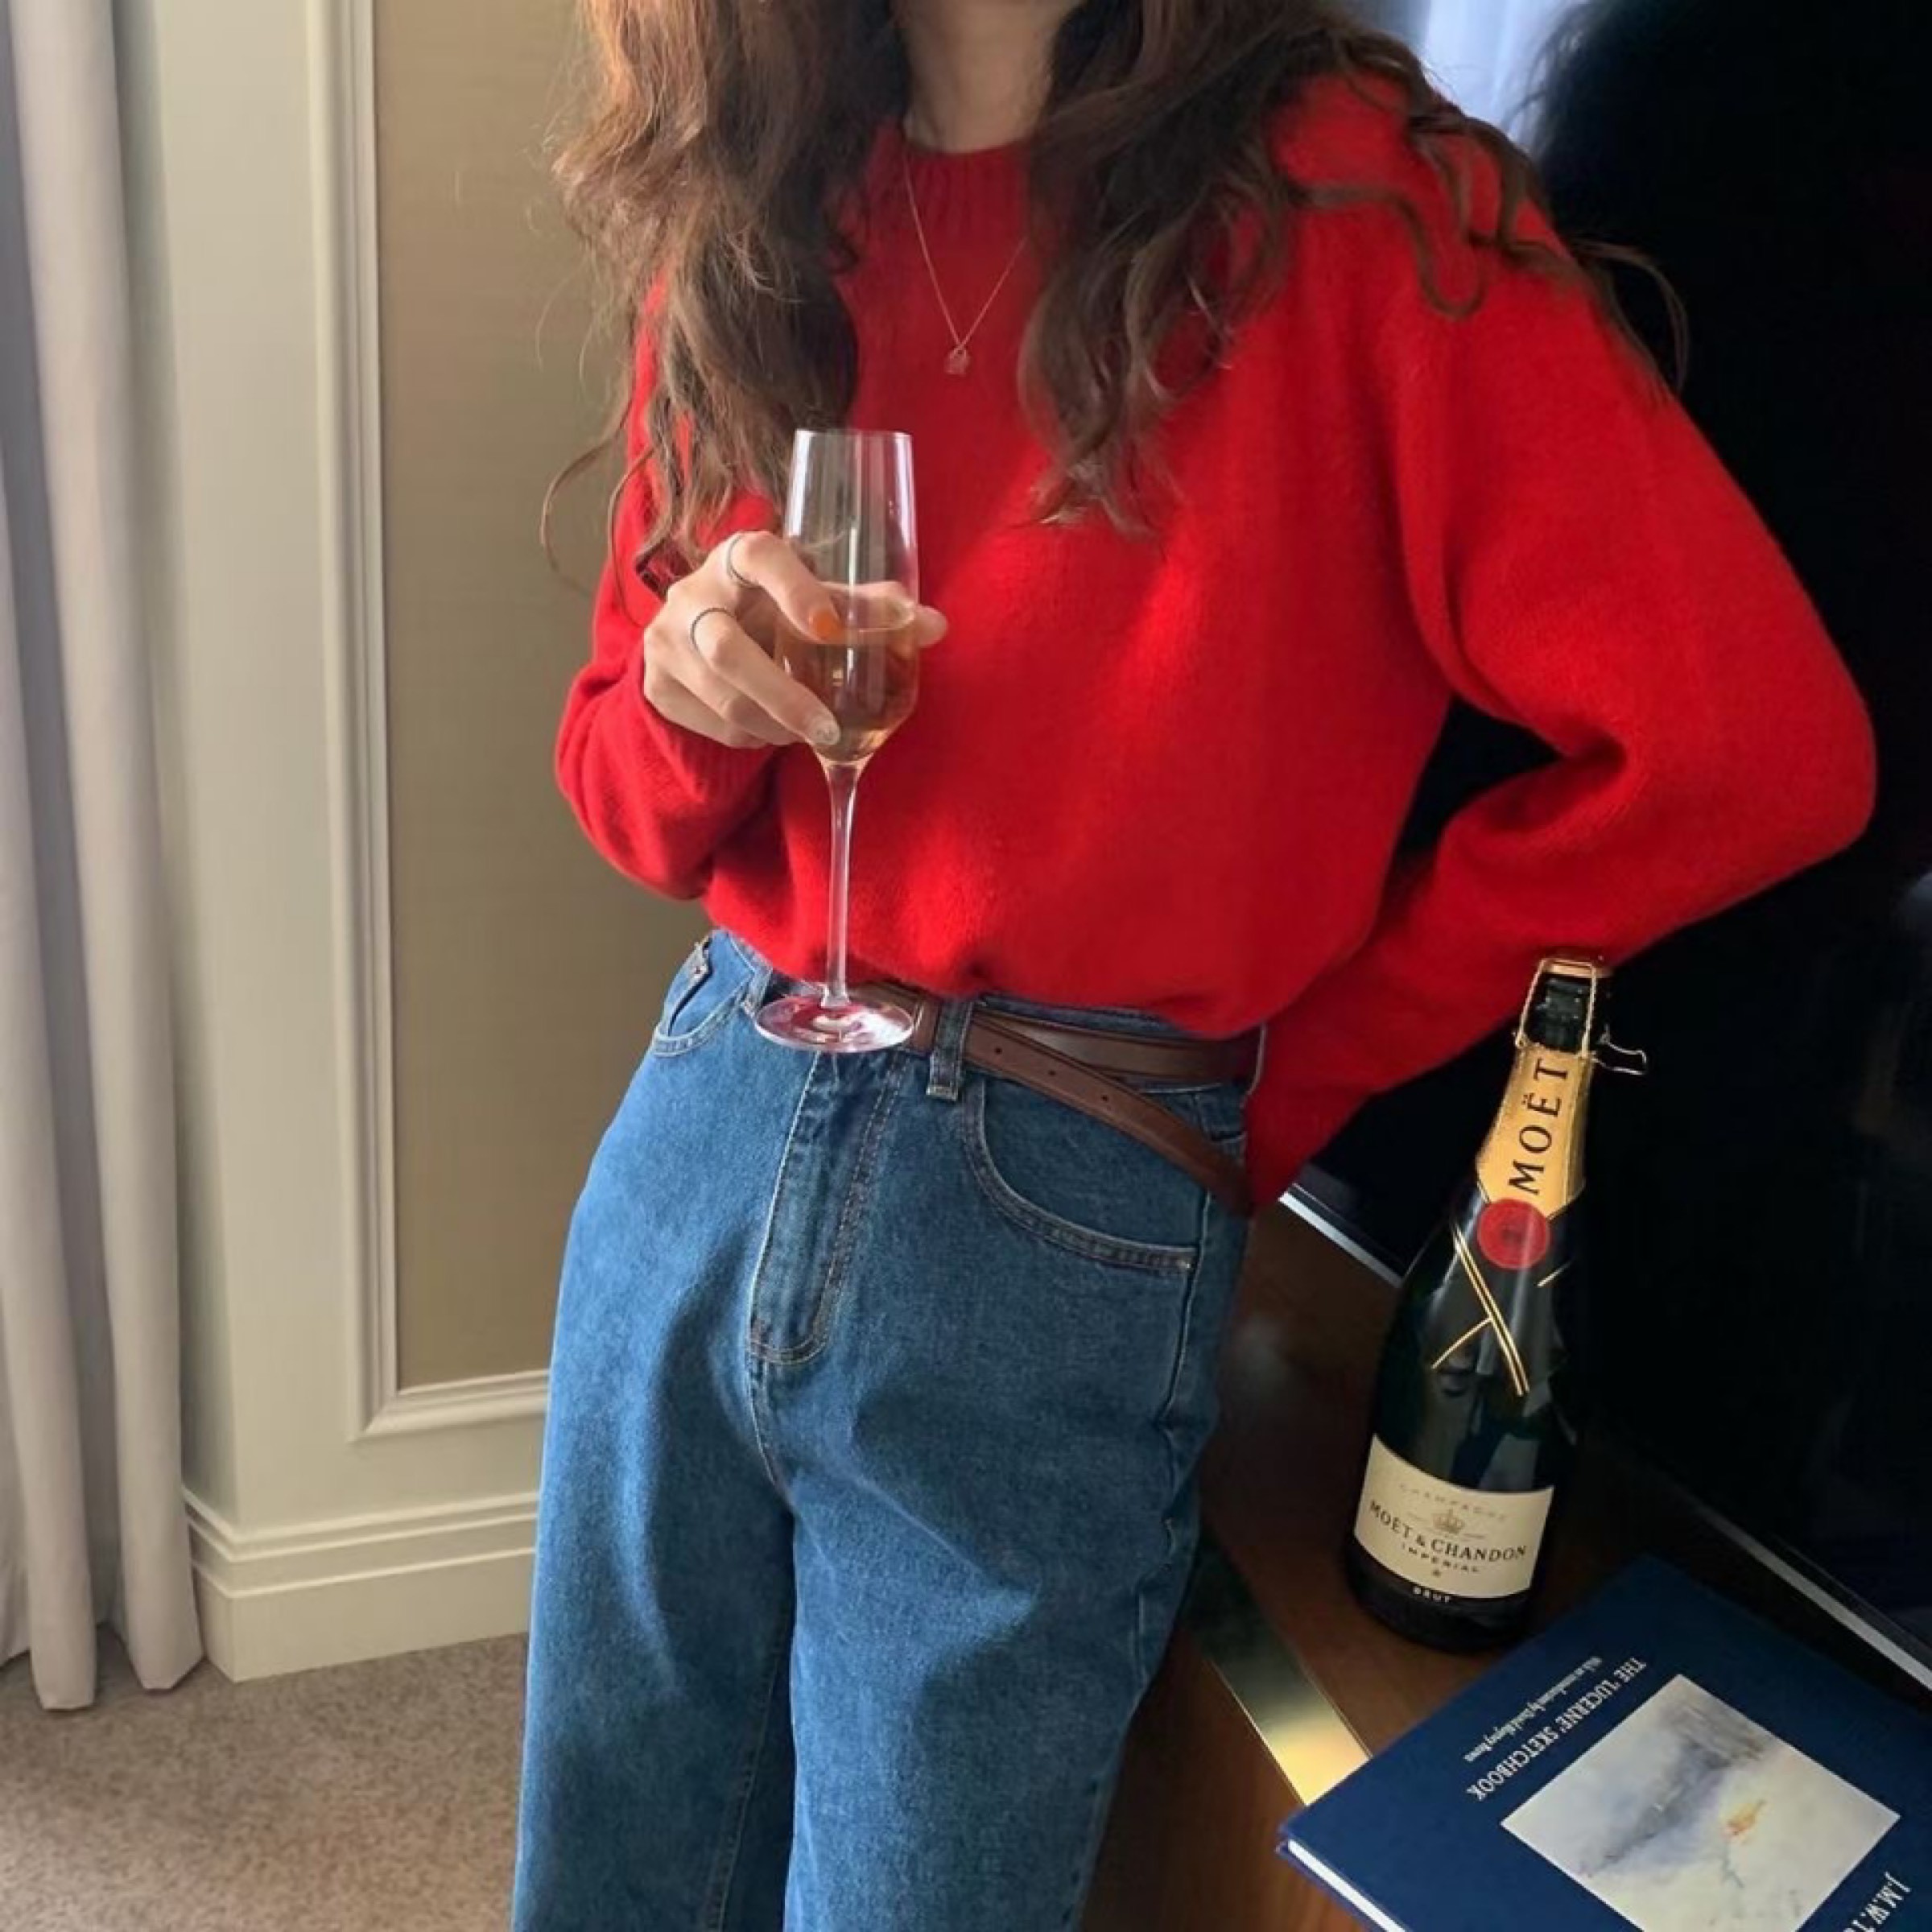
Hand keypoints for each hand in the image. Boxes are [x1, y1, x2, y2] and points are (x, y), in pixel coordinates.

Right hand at [641, 530, 946, 749]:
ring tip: (809, 732)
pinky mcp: (656, 685)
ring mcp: (664, 642)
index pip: (759, 556)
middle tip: (828, 729)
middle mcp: (691, 594)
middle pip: (726, 649)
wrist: (692, 637)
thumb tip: (936, 625)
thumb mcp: (811, 601)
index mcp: (736, 557)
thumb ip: (867, 609)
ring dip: (774, 724)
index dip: (794, 588)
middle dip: (783, 696)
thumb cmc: (770, 609)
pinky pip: (712, 726)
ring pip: (722, 698)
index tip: (829, 628)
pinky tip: (771, 730)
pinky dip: (751, 737)